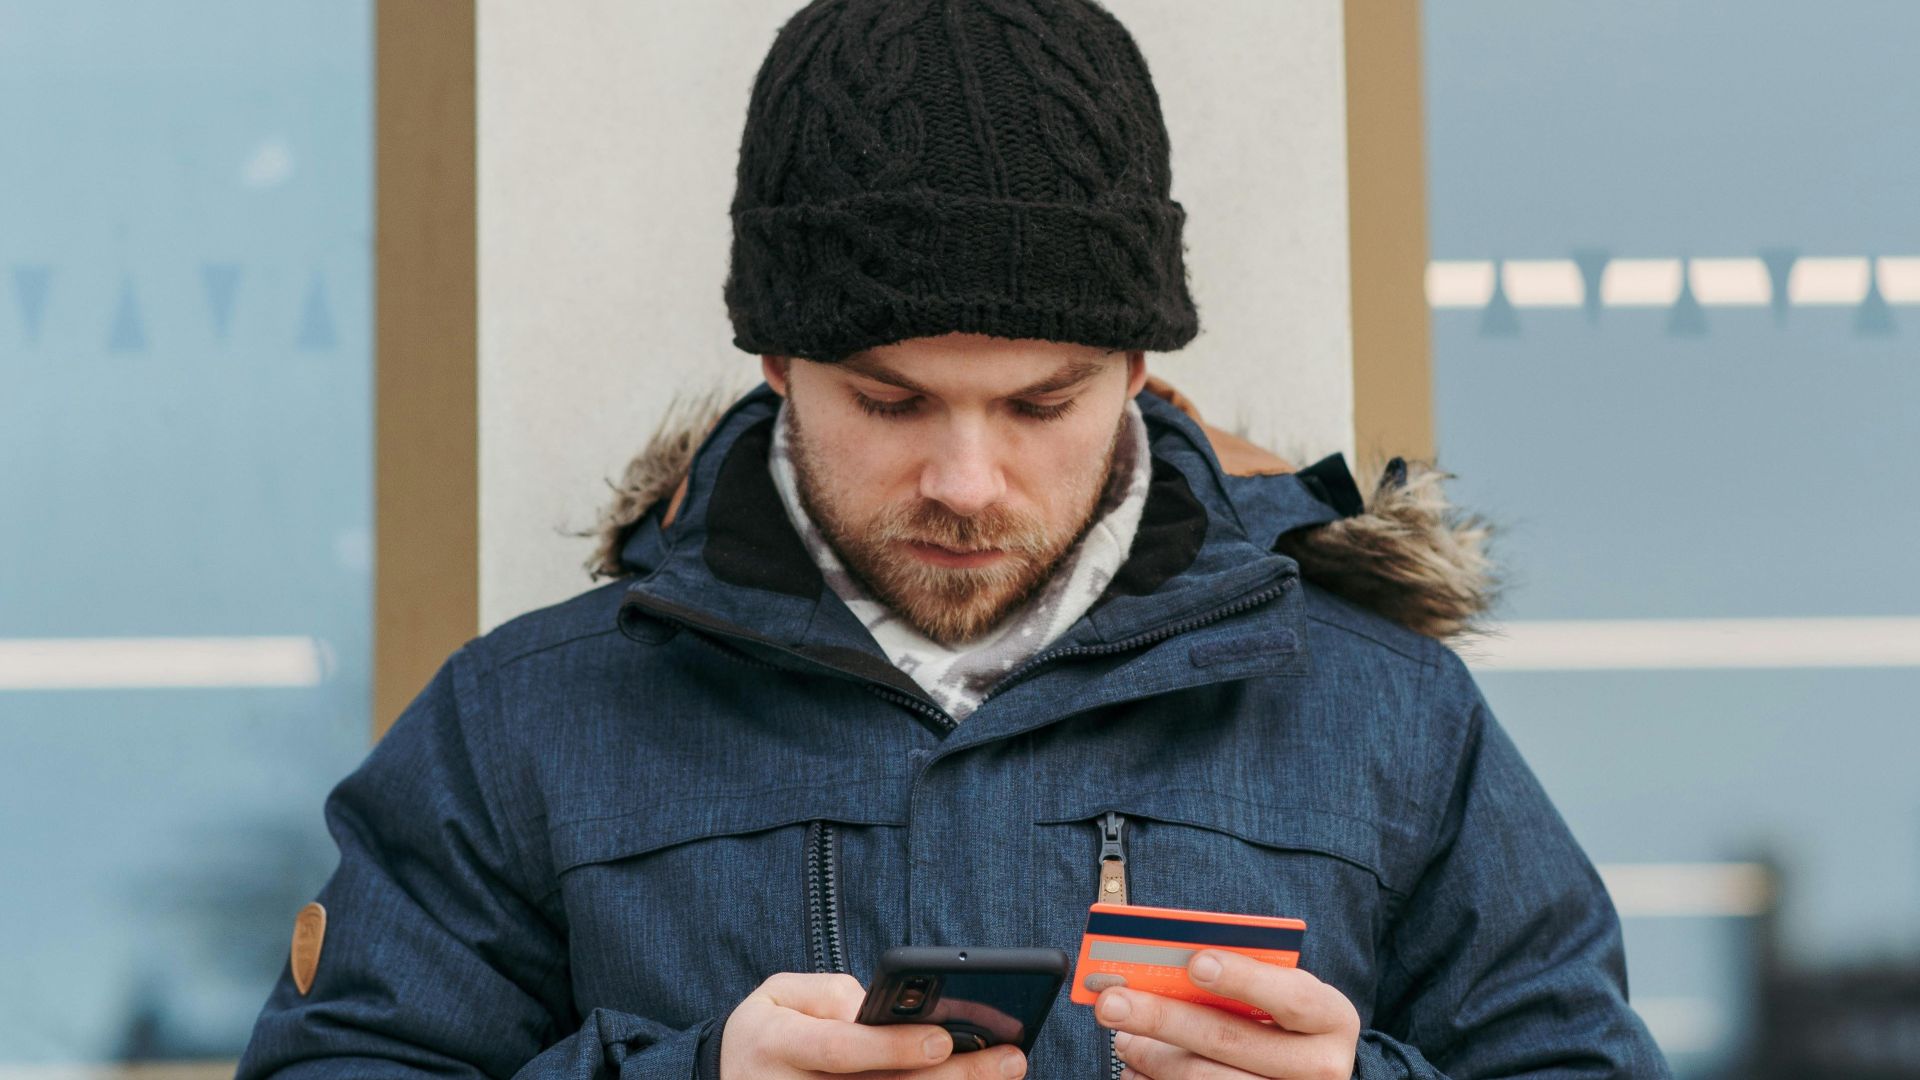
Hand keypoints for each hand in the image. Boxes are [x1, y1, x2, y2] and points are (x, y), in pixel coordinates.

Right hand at [719, 971, 1027, 1078]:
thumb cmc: (768, 1030)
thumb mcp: (778, 995)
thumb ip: (829, 995)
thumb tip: (884, 1011)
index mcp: (778, 1045)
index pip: (841, 1049)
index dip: (892, 1047)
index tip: (943, 1038)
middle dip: (952, 1077)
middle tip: (1008, 1059)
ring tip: (1004, 1073)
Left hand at [1093, 950, 1359, 1079]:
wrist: (1307, 1073)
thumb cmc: (1285, 1020)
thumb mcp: (1282, 991)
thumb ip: (1242, 976)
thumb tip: (1168, 965)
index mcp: (1331, 1019)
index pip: (1292, 997)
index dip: (1244, 978)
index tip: (1196, 962)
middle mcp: (1321, 1067)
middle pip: (1232, 1041)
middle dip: (1163, 1017)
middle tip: (1111, 1003)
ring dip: (1153, 1057)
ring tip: (1123, 1039)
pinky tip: (1136, 1072)